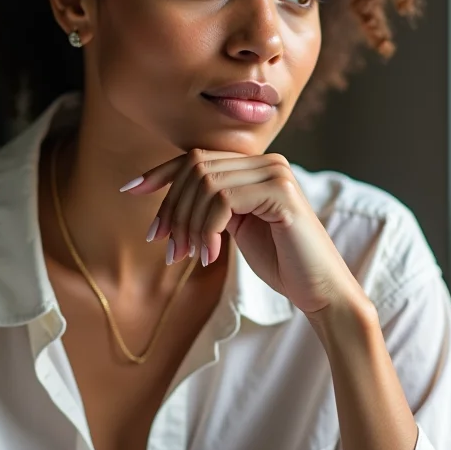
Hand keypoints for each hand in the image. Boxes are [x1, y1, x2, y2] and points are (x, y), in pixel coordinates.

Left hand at [119, 149, 365, 313]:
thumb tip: (169, 199)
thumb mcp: (236, 226)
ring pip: (205, 183)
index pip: (198, 157)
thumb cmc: (280, 262)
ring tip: (186, 256)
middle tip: (166, 246)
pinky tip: (210, 256)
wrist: (320, 292)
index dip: (161, 172)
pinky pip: (222, 201)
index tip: (130, 189)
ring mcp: (276, 174)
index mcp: (257, 166)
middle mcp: (268, 162)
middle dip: (172, 207)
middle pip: (196, 168)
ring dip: (187, 224)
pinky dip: (206, 230)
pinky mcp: (281, 194)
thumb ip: (213, 205)